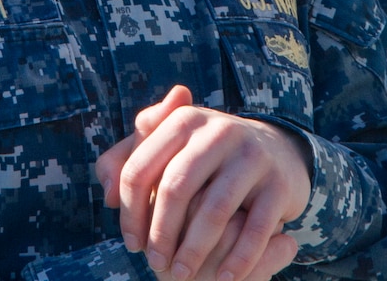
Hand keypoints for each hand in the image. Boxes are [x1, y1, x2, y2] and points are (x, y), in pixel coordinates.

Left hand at [97, 85, 311, 280]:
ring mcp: (252, 155)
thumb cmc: (205, 158)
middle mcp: (219, 130)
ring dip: (194, 251)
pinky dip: (239, 259)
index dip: (130, 212)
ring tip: (181, 275)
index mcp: (183, 120)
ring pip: (215, 209)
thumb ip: (125, 162)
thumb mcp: (167, 148)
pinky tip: (226, 277)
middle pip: (176, 187)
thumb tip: (108, 194)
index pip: (141, 168)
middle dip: (160, 233)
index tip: (131, 243)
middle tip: (154, 265)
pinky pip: (256, 228)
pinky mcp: (279, 184)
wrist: (277, 151)